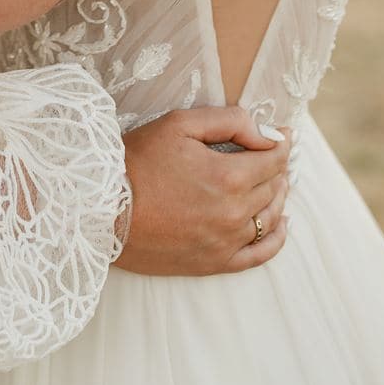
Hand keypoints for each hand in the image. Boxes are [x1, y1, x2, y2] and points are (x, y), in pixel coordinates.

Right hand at [116, 107, 291, 275]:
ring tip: (276, 182)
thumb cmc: (136, 161)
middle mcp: (234, 212)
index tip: (282, 135)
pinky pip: (260, 255)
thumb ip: (229, 121)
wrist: (101, 209)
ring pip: (270, 217)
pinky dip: (277, 239)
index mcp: (229, 176)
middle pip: (273, 186)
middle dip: (277, 167)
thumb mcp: (179, 124)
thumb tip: (267, 134)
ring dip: (278, 197)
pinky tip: (281, 225)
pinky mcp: (214, 262)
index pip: (274, 158)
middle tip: (271, 155)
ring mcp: (226, 241)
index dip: (281, 143)